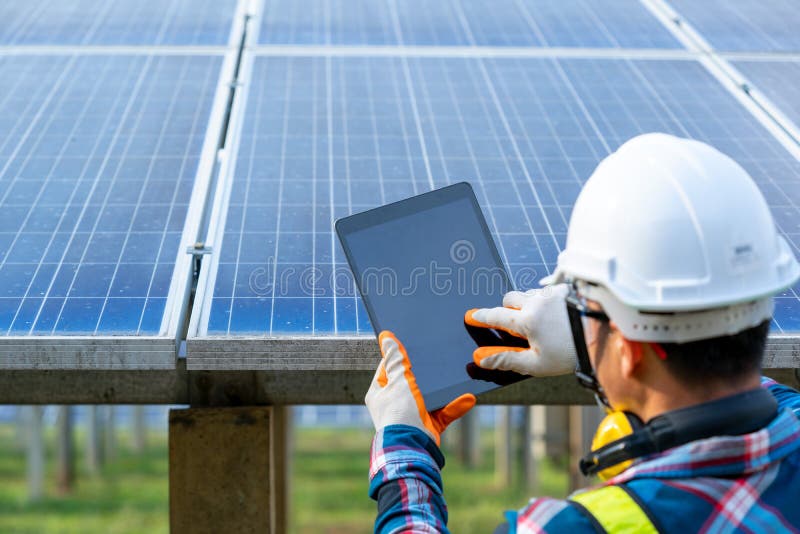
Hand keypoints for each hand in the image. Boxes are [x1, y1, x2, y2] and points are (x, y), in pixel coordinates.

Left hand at [365, 331, 475, 445]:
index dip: (398, 356)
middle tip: (436, 356)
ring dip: (442, 390)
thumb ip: (396, 360)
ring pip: (429, 396)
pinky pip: (443, 412)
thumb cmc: (399, 413)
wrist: (413, 448)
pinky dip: (454, 406)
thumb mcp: (398, 380)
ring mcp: (411, 414)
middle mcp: (394, 403)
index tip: (411, 343)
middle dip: (424, 372)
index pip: (387, 368)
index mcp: (379, 392)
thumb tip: (386, 337)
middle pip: (409, 381)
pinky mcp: (428, 425)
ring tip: (455, 375)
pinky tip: (468, 398)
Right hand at [464, 284, 576, 376]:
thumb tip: (482, 359)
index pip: (496, 316)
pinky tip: (557, 315)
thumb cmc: (572, 353)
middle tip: (515, 326)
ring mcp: (553, 293)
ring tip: (541, 323)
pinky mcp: (567, 289)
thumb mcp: (536, 364)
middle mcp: (536, 302)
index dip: (482, 317)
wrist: (606, 336)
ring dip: (528, 305)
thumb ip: (507, 359)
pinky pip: (549, 292)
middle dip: (507, 309)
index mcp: (526, 320)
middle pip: (510, 298)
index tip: (472, 316)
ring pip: (529, 294)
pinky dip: (547, 301)